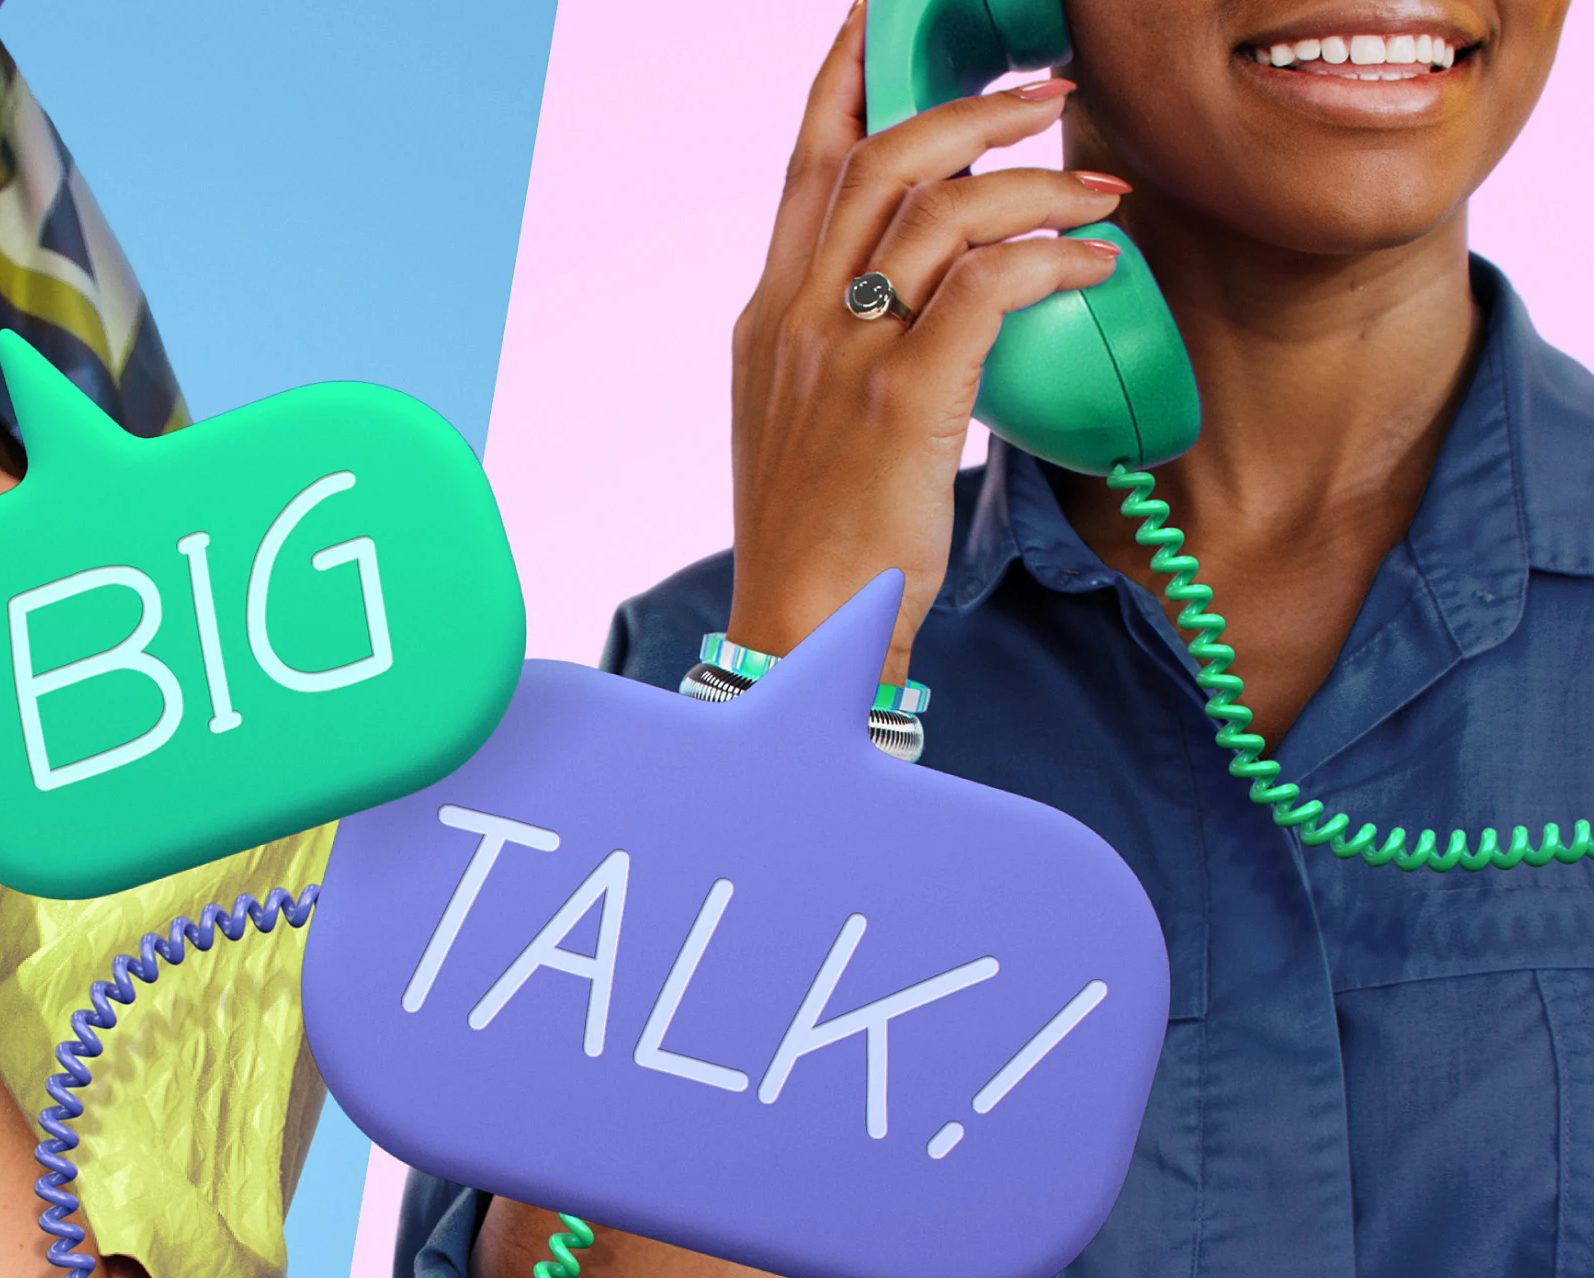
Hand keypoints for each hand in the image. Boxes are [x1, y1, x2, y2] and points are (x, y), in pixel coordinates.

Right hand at [726, 0, 1127, 676]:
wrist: (800, 634)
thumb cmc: (820, 541)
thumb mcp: (804, 423)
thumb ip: (845, 347)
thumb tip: (925, 299)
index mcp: (767, 316)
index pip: (805, 165)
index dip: (846, 76)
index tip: (884, 15)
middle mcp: (793, 318)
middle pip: (876, 159)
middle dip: (969, 105)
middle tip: (1046, 90)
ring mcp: (840, 356)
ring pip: (937, 210)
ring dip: (1033, 180)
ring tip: (1102, 186)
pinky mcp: (899, 401)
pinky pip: (984, 288)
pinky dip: (1050, 259)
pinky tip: (1096, 267)